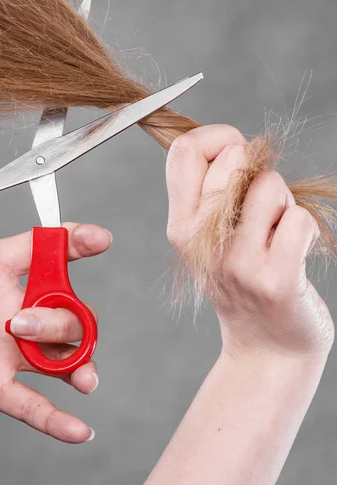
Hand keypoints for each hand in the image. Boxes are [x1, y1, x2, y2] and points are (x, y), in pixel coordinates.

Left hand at [0, 156, 111, 442]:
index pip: (44, 249)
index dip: (75, 241)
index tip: (100, 239)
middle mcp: (8, 305)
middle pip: (63, 304)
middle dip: (60, 315)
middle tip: (18, 325)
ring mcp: (6, 350)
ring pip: (61, 352)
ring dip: (77, 361)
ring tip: (78, 377)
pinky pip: (34, 404)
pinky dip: (58, 419)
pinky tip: (79, 430)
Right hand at [166, 124, 333, 359]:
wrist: (266, 348)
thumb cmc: (244, 281)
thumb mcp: (209, 239)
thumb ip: (210, 191)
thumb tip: (232, 142)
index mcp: (180, 226)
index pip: (183, 150)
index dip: (217, 136)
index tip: (236, 157)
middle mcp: (200, 242)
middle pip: (233, 156)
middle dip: (258, 169)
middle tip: (260, 205)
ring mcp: (237, 263)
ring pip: (269, 185)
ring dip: (284, 202)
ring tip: (275, 234)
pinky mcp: (276, 279)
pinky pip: (298, 219)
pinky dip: (305, 229)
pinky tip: (293, 254)